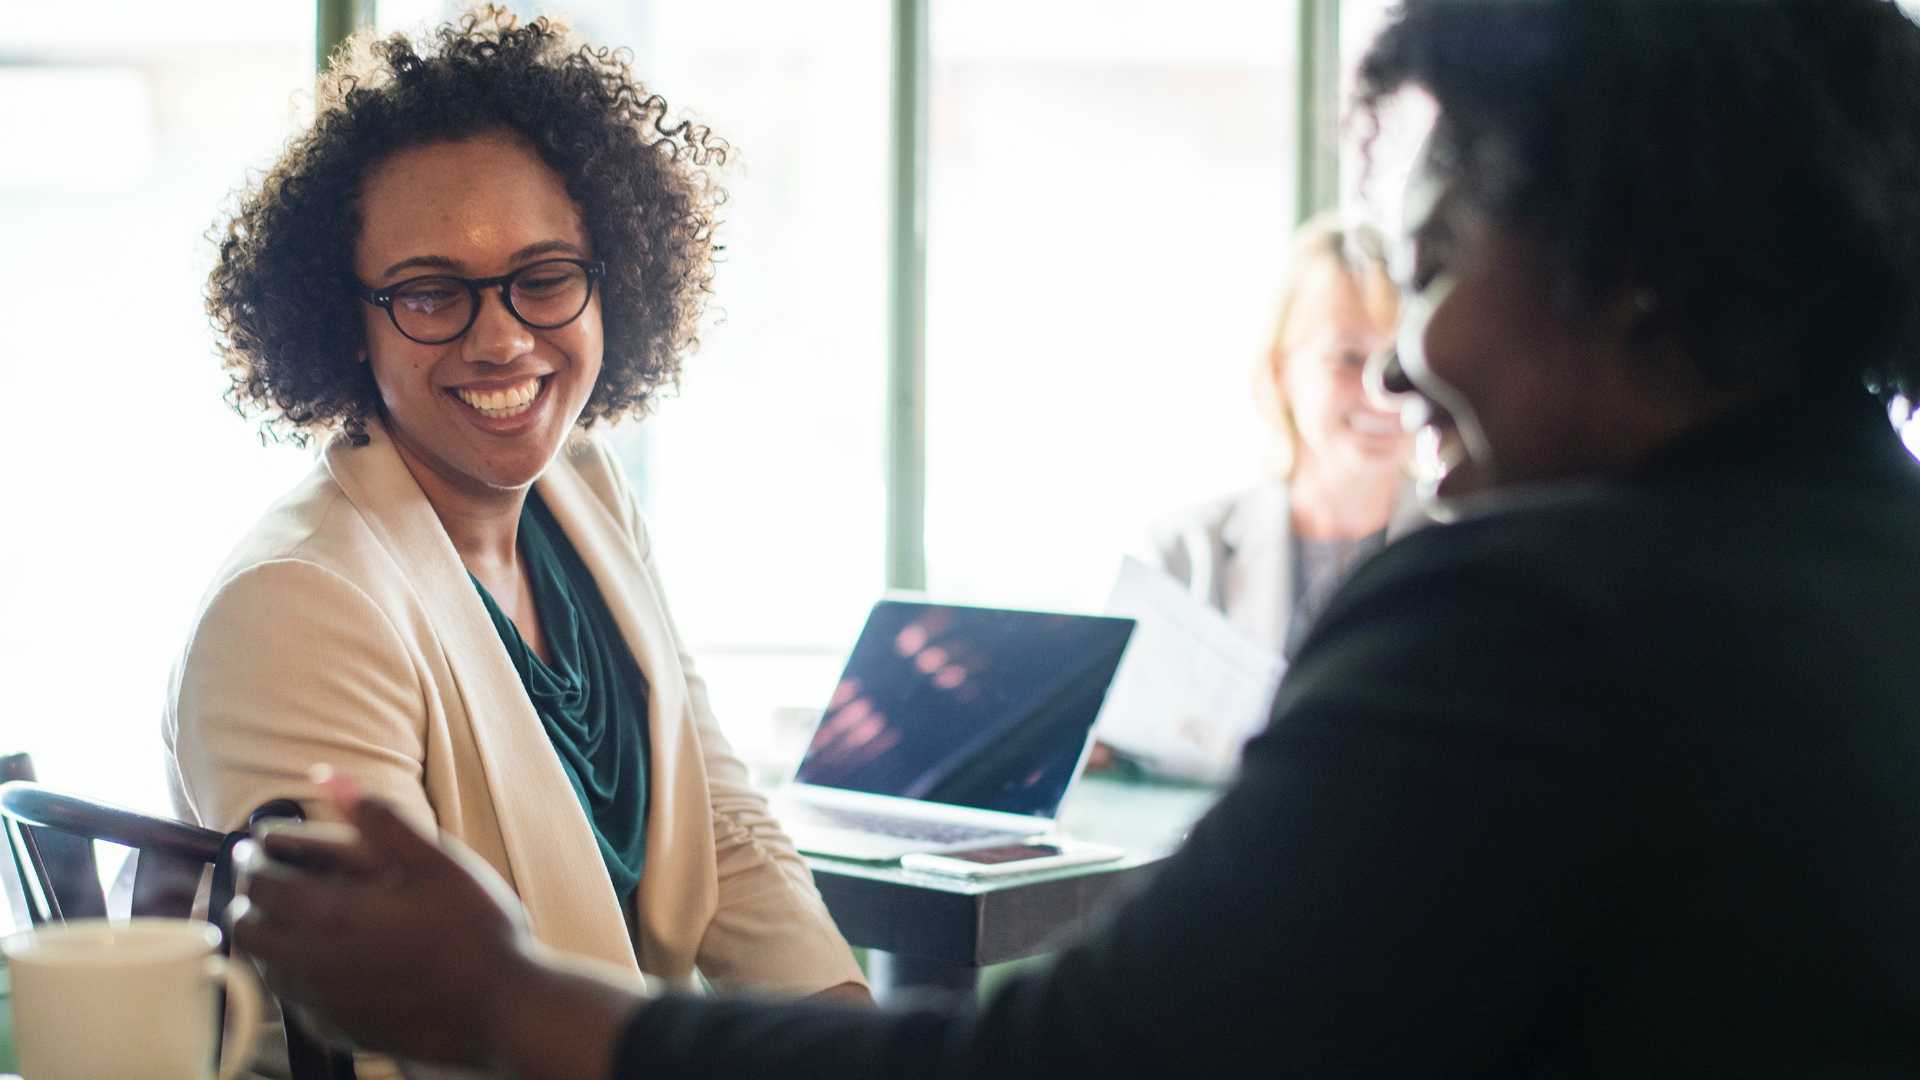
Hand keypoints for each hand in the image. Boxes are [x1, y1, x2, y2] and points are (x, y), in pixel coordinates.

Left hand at [233, 790, 537, 1067]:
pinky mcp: (337, 1030)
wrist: (503, 1010)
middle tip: (272, 876)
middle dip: (251, 898)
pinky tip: (328, 960)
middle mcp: (312, 963)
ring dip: (270, 936)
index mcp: (331, 915)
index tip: (260, 844)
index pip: (258, 882)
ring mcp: (322, 1004)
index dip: (253, 857)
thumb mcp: (437, 861)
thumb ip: (379, 818)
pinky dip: (295, 973)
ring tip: (298, 914)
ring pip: (266, 966)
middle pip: (246, 929)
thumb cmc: (476, 931)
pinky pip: (293, 1000)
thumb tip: (328, 776)